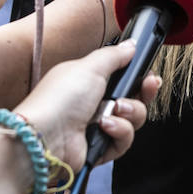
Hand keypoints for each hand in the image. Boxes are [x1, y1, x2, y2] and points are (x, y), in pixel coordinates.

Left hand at [12, 41, 157, 167]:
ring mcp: (97, 127)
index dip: (139, 76)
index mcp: (89, 81)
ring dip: (130, 112)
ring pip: (133, 120)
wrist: (44, 137)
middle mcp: (94, 104)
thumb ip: (114, 55)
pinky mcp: (100, 149)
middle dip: (143, 93)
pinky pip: (124, 140)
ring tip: (115, 110)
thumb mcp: (90, 67)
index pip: (123, 78)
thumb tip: (132, 45)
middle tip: (147, 86)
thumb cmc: (60, 99)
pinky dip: (119, 132)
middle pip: (134, 99)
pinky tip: (105, 127)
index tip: (148, 74)